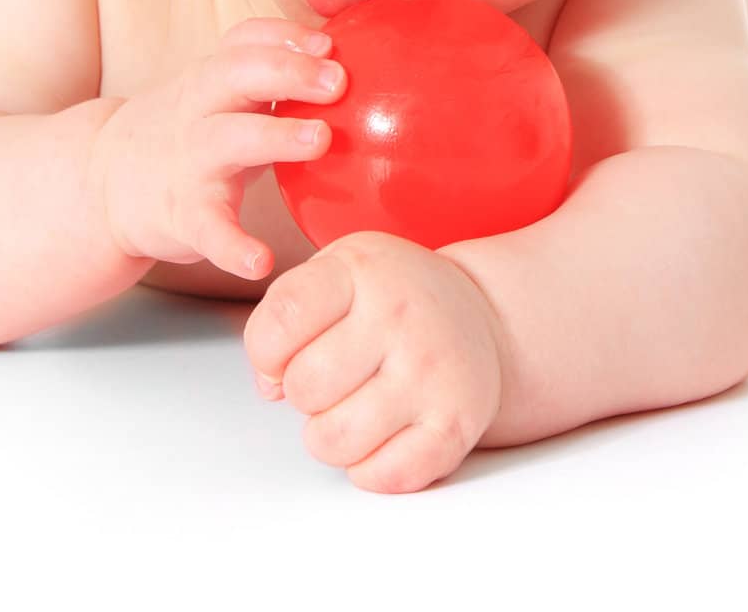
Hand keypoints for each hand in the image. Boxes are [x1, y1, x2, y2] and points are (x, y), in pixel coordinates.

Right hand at [84, 16, 344, 279]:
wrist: (103, 184)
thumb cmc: (186, 132)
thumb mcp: (215, 93)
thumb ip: (268, 76)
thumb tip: (342, 62)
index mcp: (211, 79)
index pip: (244, 41)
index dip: (284, 36)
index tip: (327, 43)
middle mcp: (198, 112)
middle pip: (237, 75)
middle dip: (288, 72)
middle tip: (338, 81)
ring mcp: (189, 163)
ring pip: (229, 140)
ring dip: (276, 135)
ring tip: (321, 139)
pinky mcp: (183, 216)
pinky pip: (210, 230)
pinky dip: (234, 245)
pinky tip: (262, 260)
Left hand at [243, 229, 506, 493]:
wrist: (482, 313)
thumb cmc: (393, 296)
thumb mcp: (336, 274)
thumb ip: (285, 316)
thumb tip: (270, 385)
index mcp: (359, 271)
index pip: (282, 317)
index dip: (265, 351)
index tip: (282, 354)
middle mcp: (398, 316)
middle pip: (304, 387)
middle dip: (302, 393)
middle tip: (329, 379)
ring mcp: (430, 372)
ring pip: (334, 440)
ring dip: (329, 436)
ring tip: (350, 409)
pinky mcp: (456, 424)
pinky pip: (385, 476)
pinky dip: (369, 469)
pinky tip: (379, 436)